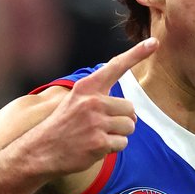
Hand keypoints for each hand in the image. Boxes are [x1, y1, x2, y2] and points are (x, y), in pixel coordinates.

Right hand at [30, 37, 158, 176]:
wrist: (40, 151)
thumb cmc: (63, 126)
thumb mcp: (76, 101)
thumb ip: (99, 96)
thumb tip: (131, 110)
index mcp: (86, 87)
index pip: (116, 66)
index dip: (137, 53)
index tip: (154, 42)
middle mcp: (92, 101)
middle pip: (130, 108)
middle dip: (122, 119)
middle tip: (100, 126)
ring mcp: (95, 122)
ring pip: (129, 126)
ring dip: (119, 134)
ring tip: (96, 135)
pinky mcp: (99, 142)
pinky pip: (122, 143)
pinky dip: (113, 147)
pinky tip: (94, 147)